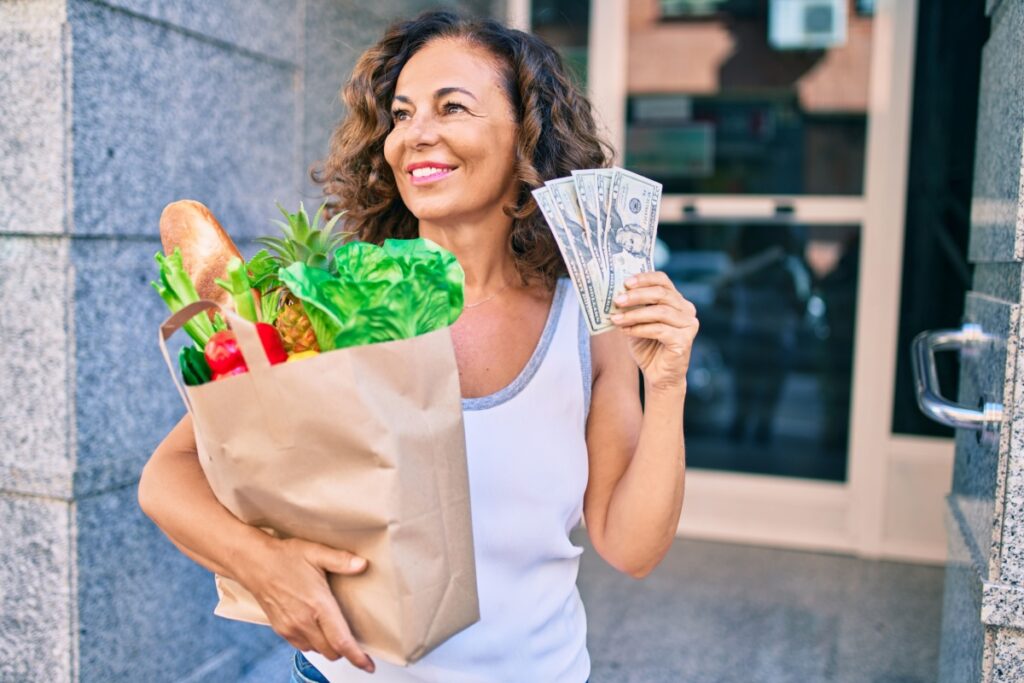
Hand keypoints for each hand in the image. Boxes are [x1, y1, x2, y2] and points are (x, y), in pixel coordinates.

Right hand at [239, 536, 375, 672]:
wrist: (253, 563)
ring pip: (317, 651)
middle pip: (331, 651)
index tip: (369, 666)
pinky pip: (302, 646)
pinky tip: (316, 628)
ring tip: (335, 631)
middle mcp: (304, 622)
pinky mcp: (280, 630)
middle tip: (354, 638)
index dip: (357, 657)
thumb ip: (341, 561)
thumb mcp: (316, 552)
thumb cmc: (284, 557)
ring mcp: (290, 628)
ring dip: (329, 646)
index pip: (341, 641)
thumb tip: (363, 565)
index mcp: (318, 605)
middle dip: (345, 650)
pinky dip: (313, 643)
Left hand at [610, 271, 698, 393]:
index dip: (644, 278)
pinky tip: (626, 331)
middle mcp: (686, 309)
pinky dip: (640, 329)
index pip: (663, 280)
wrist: (658, 375)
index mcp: (676, 300)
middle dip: (637, 295)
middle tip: (617, 300)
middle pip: (662, 293)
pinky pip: (660, 330)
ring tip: (617, 319)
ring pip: (660, 312)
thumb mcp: (636, 323)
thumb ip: (631, 308)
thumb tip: (615, 294)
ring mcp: (688, 325)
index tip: (625, 282)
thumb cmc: (647, 346)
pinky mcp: (685, 340)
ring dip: (635, 314)